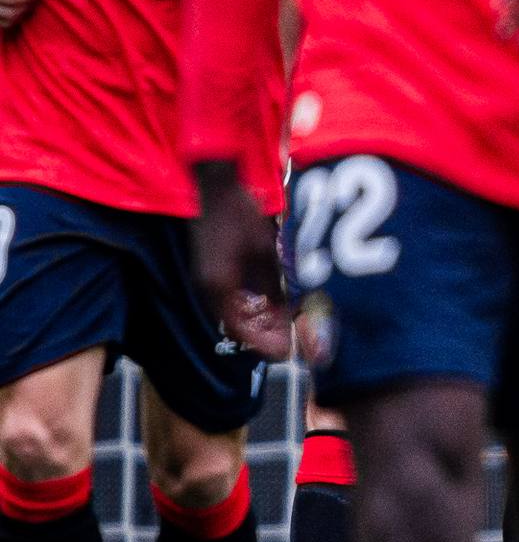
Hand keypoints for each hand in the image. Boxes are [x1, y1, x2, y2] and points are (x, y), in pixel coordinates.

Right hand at [191, 160, 291, 361]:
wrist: (214, 186)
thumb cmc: (240, 213)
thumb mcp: (265, 250)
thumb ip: (274, 283)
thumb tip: (289, 312)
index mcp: (219, 285)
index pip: (241, 328)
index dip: (265, 344)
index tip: (286, 354)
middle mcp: (208, 287)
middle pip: (236, 325)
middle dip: (263, 337)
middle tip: (289, 346)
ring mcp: (205, 280)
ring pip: (233, 314)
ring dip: (256, 324)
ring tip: (284, 330)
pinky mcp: (209, 271)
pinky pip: (230, 300)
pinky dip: (249, 308)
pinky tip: (269, 308)